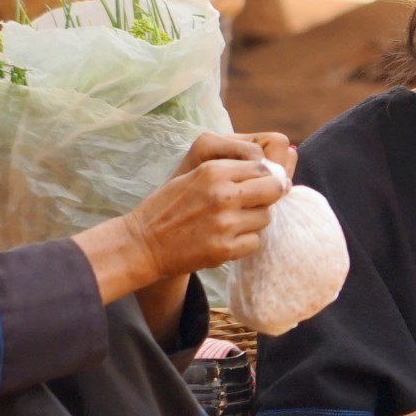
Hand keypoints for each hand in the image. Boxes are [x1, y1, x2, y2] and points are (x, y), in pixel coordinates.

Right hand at [124, 133, 291, 280]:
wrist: (142, 243)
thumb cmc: (168, 208)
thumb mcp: (194, 176)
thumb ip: (229, 171)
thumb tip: (270, 171)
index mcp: (213, 171)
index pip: (262, 167)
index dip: (265, 176)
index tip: (260, 186)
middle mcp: (222, 194)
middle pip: (273, 189)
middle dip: (268, 196)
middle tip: (253, 204)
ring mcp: (224, 223)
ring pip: (265, 218)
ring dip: (254, 221)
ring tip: (231, 223)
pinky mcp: (224, 249)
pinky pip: (255, 242)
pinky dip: (245, 243)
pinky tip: (226, 239)